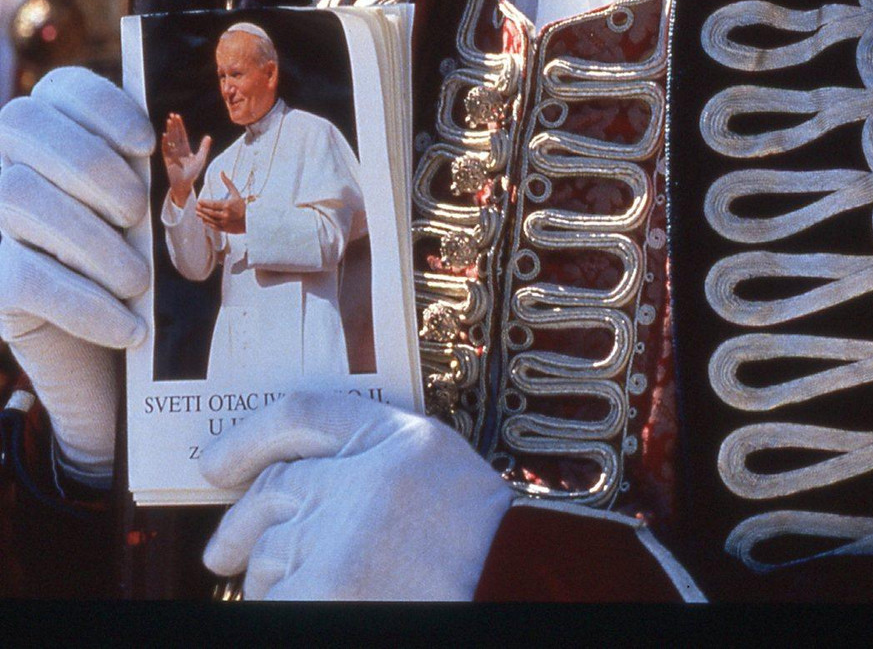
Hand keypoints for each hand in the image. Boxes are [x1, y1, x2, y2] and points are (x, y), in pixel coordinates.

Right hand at [0, 68, 153, 474]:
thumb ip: (153, 177)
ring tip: (139, 281)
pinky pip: (23, 277)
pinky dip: (85, 304)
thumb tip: (178, 158)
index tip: (146, 144)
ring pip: (21, 195)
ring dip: (92, 240)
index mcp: (52, 127)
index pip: (64, 87)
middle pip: (28, 126)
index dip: (104, 108)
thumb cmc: (138, 261)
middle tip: (138, 212)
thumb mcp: (149, 215)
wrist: (108, 358)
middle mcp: (6, 160)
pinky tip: (128, 327)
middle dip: (92, 166)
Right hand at [161, 112, 210, 207]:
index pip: (182, 135)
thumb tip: (208, 137)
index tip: (177, 117)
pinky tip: (165, 135)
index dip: (180, 126)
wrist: (185, 184)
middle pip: (175, 135)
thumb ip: (204, 147)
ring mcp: (172, 154)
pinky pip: (166, 150)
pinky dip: (165, 143)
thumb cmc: (193, 173)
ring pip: (170, 140)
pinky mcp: (167, 160)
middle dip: (174, 125)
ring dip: (170, 131)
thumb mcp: (200, 158)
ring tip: (169, 122)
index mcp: (185, 149)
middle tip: (172, 115)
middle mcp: (177, 150)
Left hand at [196, 172, 245, 235]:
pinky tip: (204, 219)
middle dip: (201, 209)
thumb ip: (228, 183)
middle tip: (196, 206)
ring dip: (202, 216)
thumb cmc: (243, 206)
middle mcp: (225, 215)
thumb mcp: (236, 193)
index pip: (212, 204)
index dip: (204, 203)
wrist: (251, 220)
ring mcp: (224, 223)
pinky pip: (213, 226)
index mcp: (228, 205)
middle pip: (209, 212)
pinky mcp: (224, 229)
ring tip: (198, 212)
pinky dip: (207, 223)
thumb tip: (221, 172)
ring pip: (210, 220)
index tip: (199, 201)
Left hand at [200, 390, 512, 599]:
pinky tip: (309, 602)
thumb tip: (275, 480)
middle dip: (242, 527)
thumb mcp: (432, 468)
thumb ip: (367, 456)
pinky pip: (273, 599)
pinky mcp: (323, 594)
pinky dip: (279, 604)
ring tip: (306, 593)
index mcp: (393, 439)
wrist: (515, 587)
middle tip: (223, 553)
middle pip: (273, 493)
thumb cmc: (478, 542)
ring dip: (269, 579)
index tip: (213, 465)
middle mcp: (362, 480)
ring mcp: (338, 542)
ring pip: (268, 557)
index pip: (301, 414)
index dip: (249, 437)